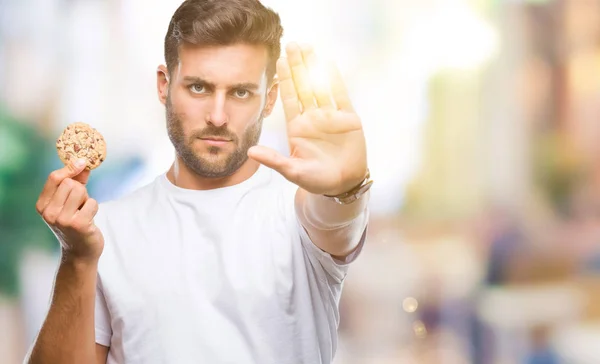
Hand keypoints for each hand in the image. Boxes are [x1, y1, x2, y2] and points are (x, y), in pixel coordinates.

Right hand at [35, 158, 103, 261]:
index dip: (70, 168)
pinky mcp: (78, 224)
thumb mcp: (70, 202)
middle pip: (69, 183)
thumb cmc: (75, 222)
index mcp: (42, 205)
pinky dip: (94, 208)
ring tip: (83, 211)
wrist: (80, 251)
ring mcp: (63, 219)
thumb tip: (84, 163)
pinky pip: (92, 203)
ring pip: (80, 191)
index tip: (82, 162)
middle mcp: (49, 213)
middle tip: (80, 204)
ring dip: (87, 199)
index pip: (54, 178)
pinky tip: (89, 219)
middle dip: (80, 190)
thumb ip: (75, 182)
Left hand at [248, 43, 367, 195]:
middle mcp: (313, 118)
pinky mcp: (348, 120)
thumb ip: (273, 160)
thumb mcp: (292, 171)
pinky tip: (329, 64)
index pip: (290, 98)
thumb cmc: (316, 180)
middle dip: (298, 66)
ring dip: (314, 68)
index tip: (279, 60)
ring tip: (308, 47)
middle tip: (293, 45)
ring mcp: (330, 117)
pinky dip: (336, 80)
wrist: (343, 185)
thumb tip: (250, 151)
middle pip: (304, 87)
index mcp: (298, 128)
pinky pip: (341, 96)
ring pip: (321, 87)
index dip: (285, 79)